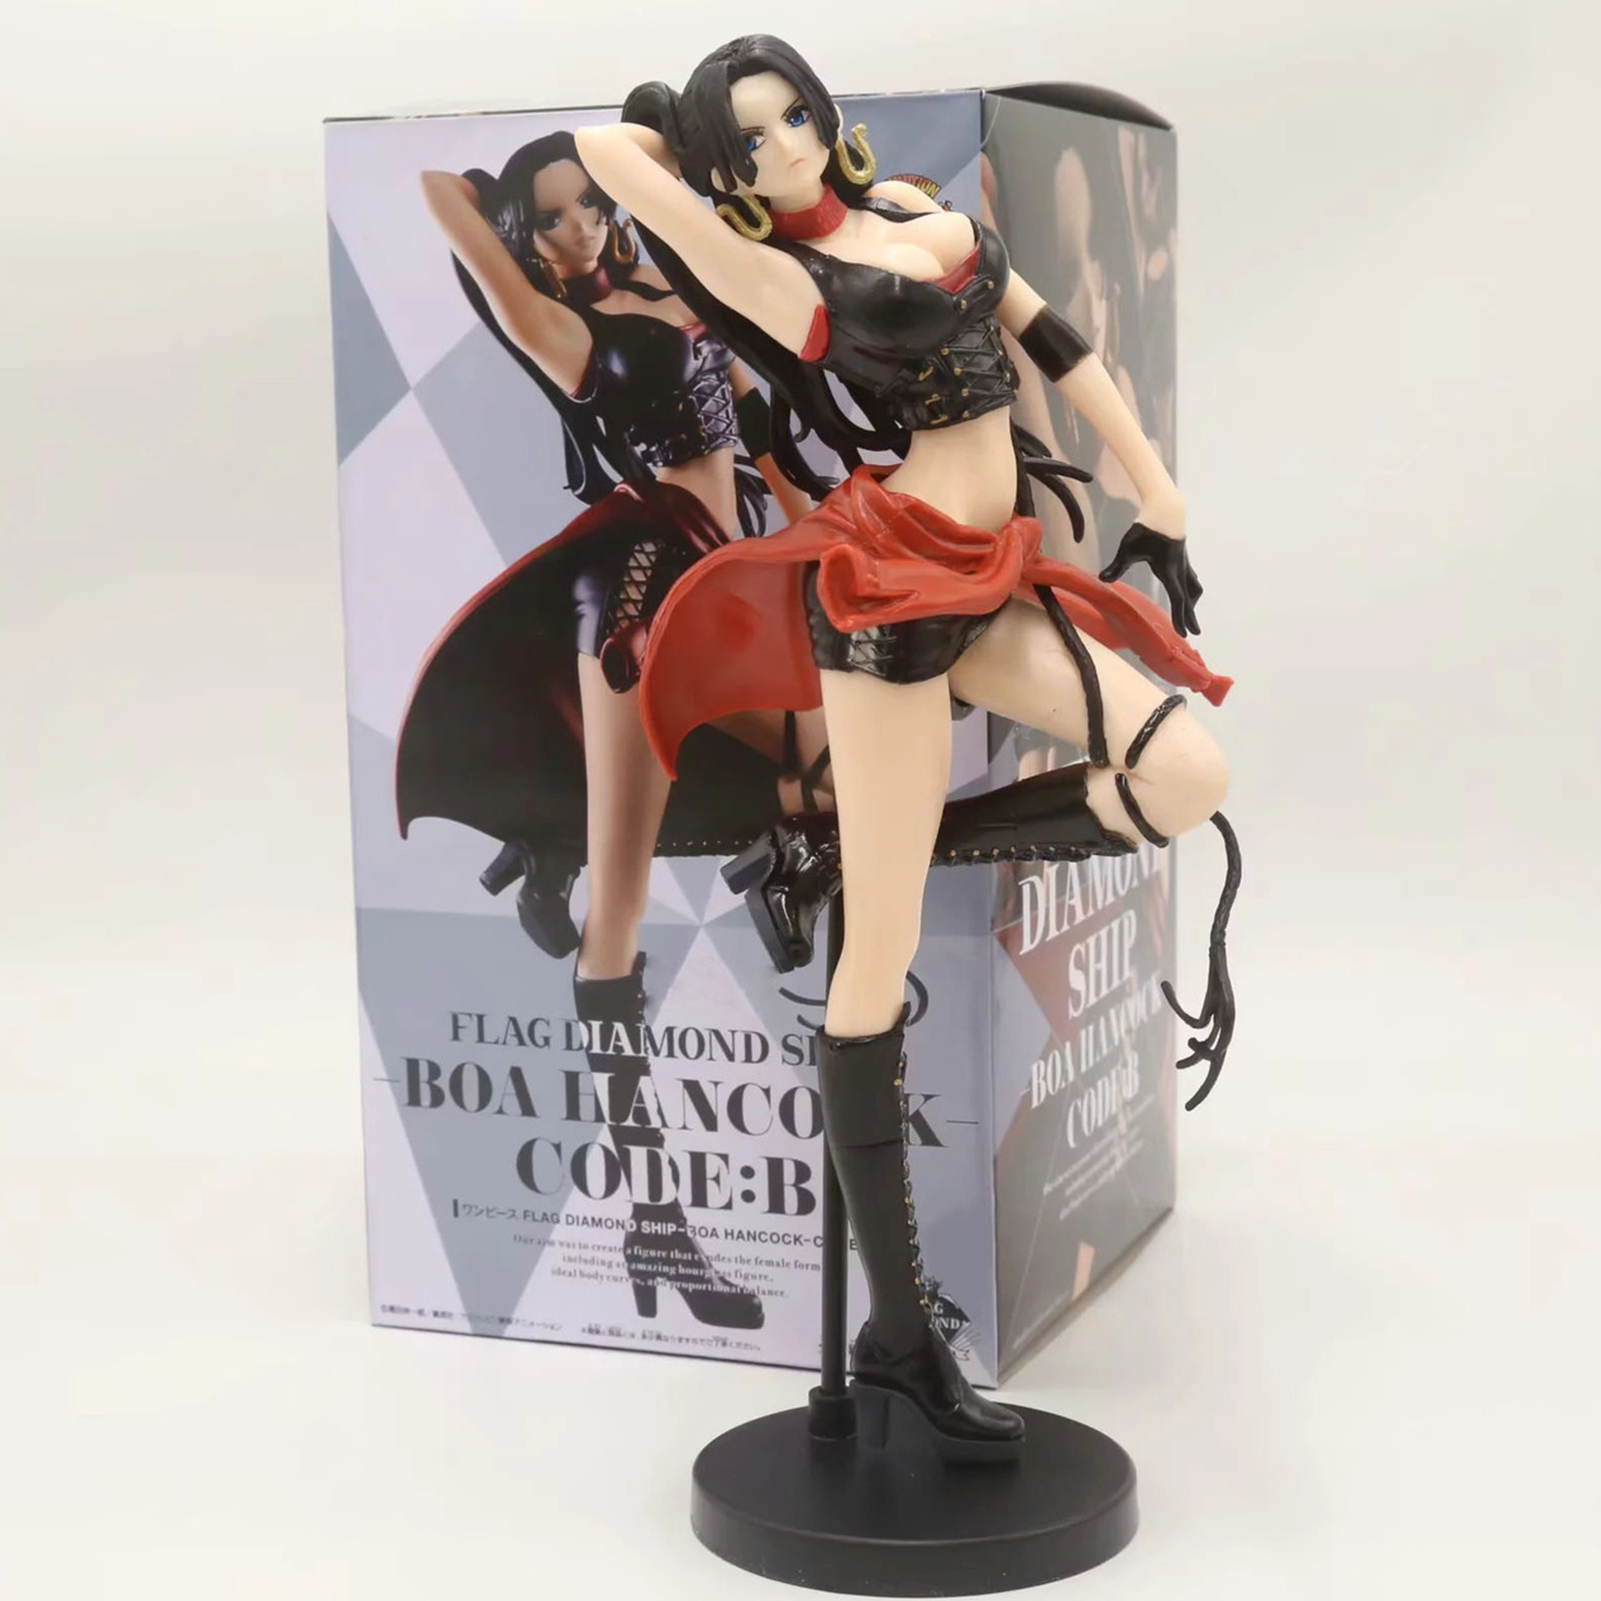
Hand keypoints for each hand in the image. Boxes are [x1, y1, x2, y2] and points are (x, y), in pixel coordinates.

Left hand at [1099, 520, 1203, 636]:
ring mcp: (1184, 563)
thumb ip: (1117, 565)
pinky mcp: (1182, 557)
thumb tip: (1102, 579)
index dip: (1180, 616)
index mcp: (1169, 570)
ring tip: (1190, 612)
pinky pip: (1190, 578)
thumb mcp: (1128, 548)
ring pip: (1193, 587)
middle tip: (1195, 633)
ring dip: (1192, 601)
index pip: (1177, 598)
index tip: (1184, 633)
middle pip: (1189, 597)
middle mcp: (1180, 569)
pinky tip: (1185, 591)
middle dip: (1190, 615)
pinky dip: (1190, 590)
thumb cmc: (1146, 529)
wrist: (1166, 509)